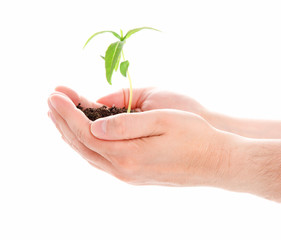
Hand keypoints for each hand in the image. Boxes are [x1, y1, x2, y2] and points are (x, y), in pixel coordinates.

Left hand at [47, 90, 243, 187]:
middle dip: (64, 122)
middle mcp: (123, 170)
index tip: (54, 95)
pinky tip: (88, 136)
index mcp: (127, 155)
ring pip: (92, 154)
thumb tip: (94, 125)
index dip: (67, 112)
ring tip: (62, 117)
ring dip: (74, 135)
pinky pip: (103, 160)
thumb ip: (126, 124)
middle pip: (83, 145)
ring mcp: (129, 176)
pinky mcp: (136, 175)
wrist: (217, 163)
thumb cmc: (195, 137)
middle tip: (51, 102)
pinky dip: (89, 145)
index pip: (86, 131)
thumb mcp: (162, 121)